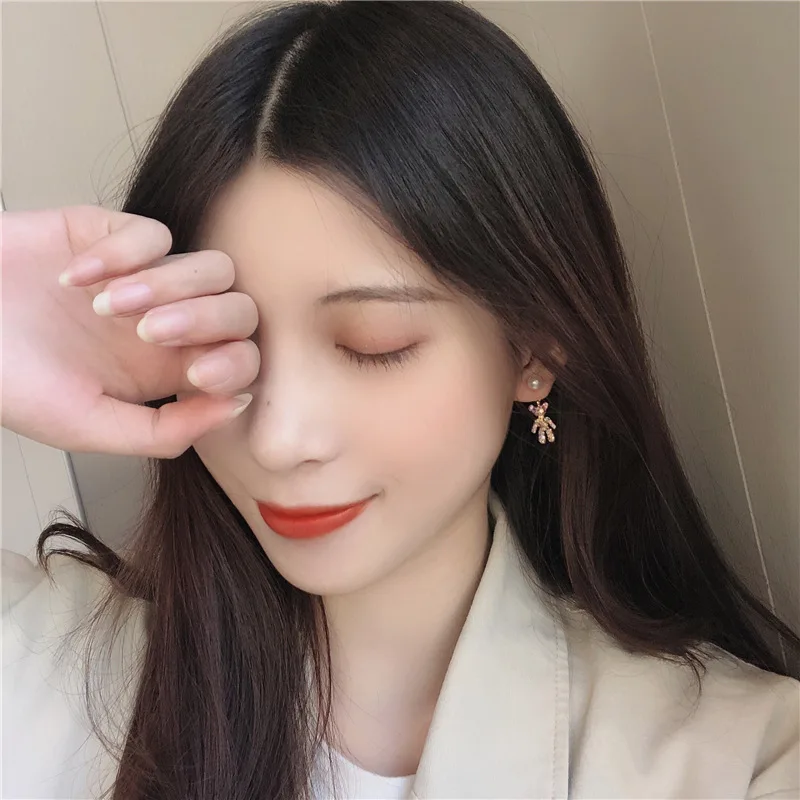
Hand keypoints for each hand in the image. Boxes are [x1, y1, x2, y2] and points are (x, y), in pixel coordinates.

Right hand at [1, 205, 260, 456]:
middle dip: (205, 321)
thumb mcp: (86, 425)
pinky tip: (72, 278)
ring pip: (210, 267)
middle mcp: (167, 323)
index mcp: (168, 371)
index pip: (241, 359)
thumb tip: (237, 406)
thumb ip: (165, 429)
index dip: (235, 364)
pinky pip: (154, 234)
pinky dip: (121, 254)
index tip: (197, 376)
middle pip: (238, 309)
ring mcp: (145, 277)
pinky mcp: (111, 234)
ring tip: (106, 308)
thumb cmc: (9, 382)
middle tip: (148, 334)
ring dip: (168, 286)